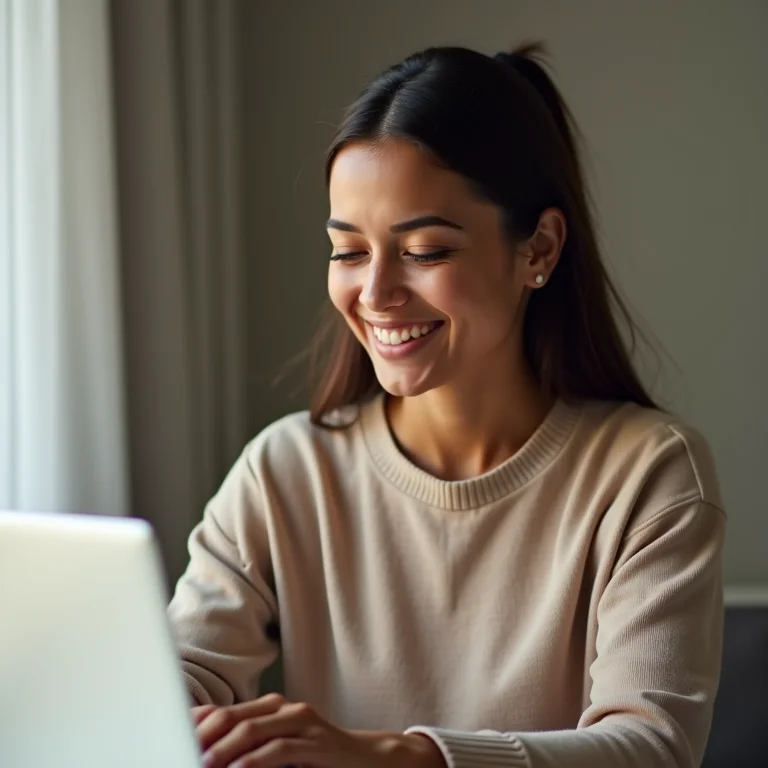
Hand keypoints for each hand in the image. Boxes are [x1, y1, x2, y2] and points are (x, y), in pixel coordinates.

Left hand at [192, 693, 445, 767]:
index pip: (222, 711)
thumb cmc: (318, 759)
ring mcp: (302, 721)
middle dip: (204, 736)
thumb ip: (248, 750)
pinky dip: (256, 761)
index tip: (171, 739)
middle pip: (232, 716)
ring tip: (202, 764)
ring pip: (253, 729)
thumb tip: (207, 756)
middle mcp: (284, 708)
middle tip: (180, 751)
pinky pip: (281, 748)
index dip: (196, 724)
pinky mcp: (317, 742)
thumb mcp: (278, 752)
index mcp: (269, 708)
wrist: (368, 759)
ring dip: (224, 749)